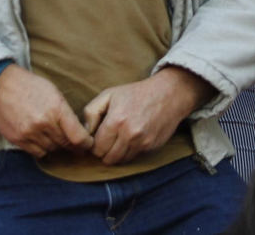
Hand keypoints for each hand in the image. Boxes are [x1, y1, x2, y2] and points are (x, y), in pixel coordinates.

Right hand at [0, 65, 92, 157]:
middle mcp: (44, 123)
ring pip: (52, 149)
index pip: (78, 137)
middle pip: (65, 144)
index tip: (88, 144)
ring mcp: (30, 133)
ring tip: (54, 136)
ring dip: (56, 145)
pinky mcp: (18, 140)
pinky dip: (42, 148)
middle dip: (72, 144)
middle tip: (74, 142)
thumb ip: (65, 112)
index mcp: (56, 109)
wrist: (1, 86)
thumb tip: (76, 131)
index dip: (86, 144)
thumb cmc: (30, 86)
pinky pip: (37, 152)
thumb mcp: (54, 92)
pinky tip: (42, 139)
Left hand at [83, 66, 212, 165]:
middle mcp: (129, 134)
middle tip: (107, 140)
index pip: (96, 147)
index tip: (98, 138)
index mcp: (116, 120)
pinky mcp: (151, 146)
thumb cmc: (136, 93)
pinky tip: (131, 139)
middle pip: (107, 158)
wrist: (168, 94)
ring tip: (118, 140)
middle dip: (104, 151)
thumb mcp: (110, 94)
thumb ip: (91, 111)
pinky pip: (133, 157)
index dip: (94, 144)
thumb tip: (85, 131)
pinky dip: (129, 152)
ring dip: (116, 154)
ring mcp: (141, 142)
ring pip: (120, 161)